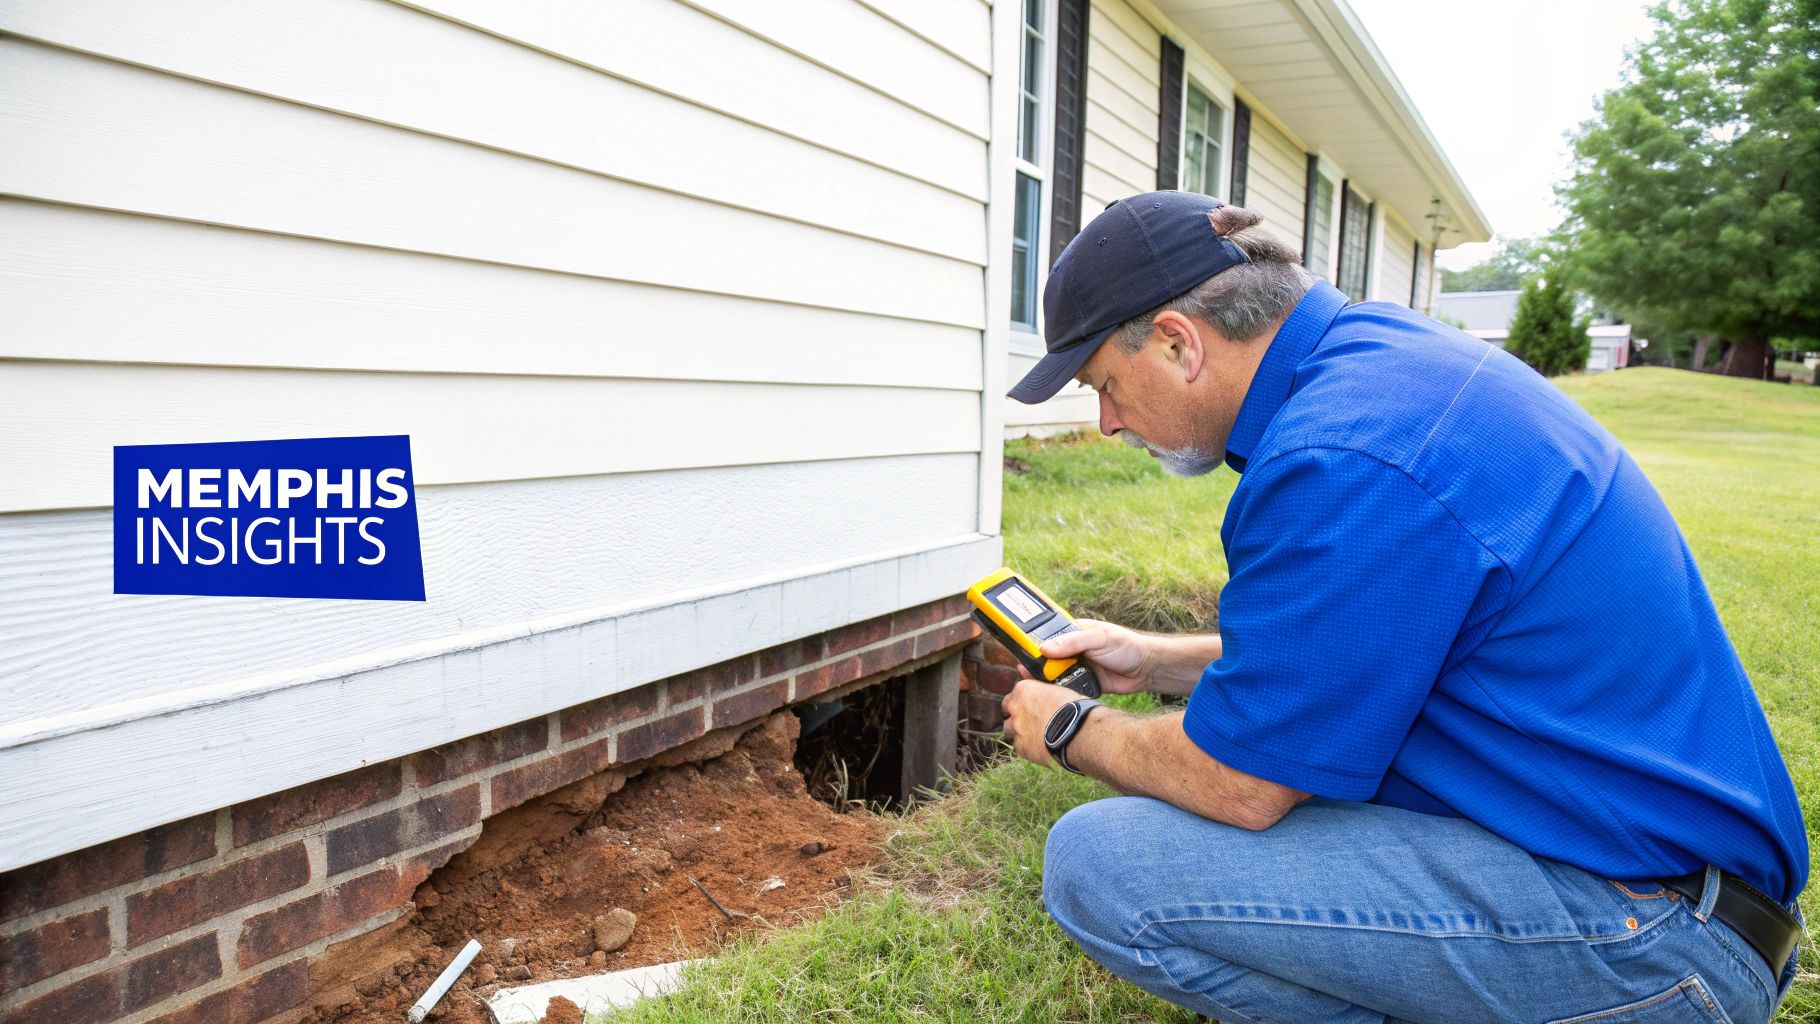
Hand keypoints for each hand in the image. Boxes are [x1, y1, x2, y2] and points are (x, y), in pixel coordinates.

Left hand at [1000, 678, 1082, 767]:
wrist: (1080, 732)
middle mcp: (1015, 708)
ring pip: (1010, 730)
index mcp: (1023, 690)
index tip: (1030, 706)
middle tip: (1030, 720)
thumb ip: (1042, 688)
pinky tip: (1041, 746)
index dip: (1021, 701)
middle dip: (1015, 716)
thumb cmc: (1075, 707)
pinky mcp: (1021, 747)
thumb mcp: (1058, 689)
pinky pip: (1020, 746)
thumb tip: (1031, 677)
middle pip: (1007, 712)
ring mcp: (1016, 728)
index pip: (1013, 695)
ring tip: (1036, 735)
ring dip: (1020, 731)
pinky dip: (1028, 746)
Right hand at [1020, 618, 1155, 693]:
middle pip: (1047, 660)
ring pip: (1055, 676)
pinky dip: (1059, 694)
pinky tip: (1050, 699)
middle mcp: (1072, 651)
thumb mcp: (1098, 638)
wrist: (1147, 669)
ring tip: (1032, 688)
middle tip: (1024, 674)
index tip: (1022, 654)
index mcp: (1072, 634)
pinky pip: (1067, 690)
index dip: (1033, 646)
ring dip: (1046, 682)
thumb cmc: (1125, 645)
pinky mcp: (1084, 685)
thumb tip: (1044, 648)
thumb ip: (1072, 642)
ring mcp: (1078, 668)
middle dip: (1036, 667)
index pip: (1047, 638)